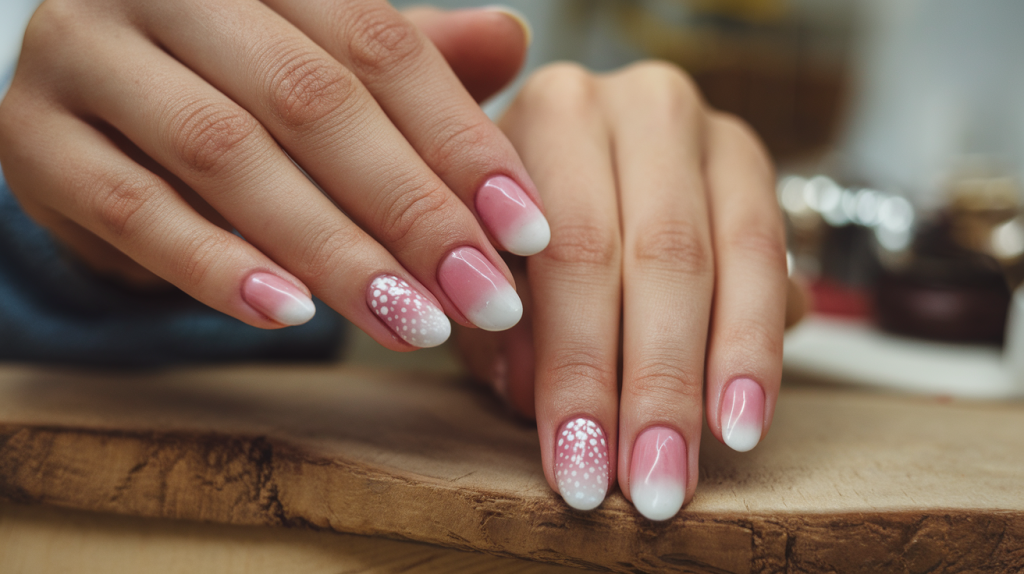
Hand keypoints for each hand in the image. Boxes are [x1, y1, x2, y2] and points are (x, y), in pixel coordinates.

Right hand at [0, 1, 546, 348]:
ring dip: (332, 251)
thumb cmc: (237, 88)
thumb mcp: (326, 64)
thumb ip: (412, 58)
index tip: (527, 229)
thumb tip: (512, 40)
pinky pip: (136, 209)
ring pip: (228, 155)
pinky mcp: (35, 137)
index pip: (379, 45)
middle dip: (412, 209)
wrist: (93, 114)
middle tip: (486, 295)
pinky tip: (293, 318)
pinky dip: (219, 269)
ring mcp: (88, 53)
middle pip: (313, 100)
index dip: (461, 140)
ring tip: (413, 324)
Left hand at [456, 62, 789, 519]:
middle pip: (652, 254)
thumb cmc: (516, 227)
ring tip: (689, 470)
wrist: (578, 157)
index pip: (568, 253)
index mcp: (549, 115)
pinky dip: (757, 344)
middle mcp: (631, 103)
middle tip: (644, 485)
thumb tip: (536, 399)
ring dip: (708, 379)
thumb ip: (500, 330)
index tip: (576, 465)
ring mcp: (701, 127)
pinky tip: (743, 420)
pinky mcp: (752, 159)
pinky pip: (770, 255)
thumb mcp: (488, 274)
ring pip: (720, 258)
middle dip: (650, 385)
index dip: (576, 368)